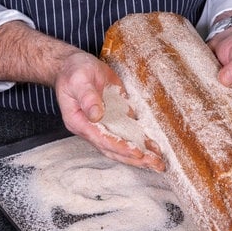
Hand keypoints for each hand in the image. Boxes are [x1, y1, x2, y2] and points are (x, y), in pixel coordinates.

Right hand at [0, 21, 163, 170]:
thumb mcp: (78, 80)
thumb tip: (96, 114)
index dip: (120, 147)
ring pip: (122, 146)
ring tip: (158, 163)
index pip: (102, 140)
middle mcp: (91, 128)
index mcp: (79, 122)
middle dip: (135, 159)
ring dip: (141, 155)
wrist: (73, 65)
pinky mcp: (113, 118)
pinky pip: (128, 133)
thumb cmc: (73, 72)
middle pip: (113, 150)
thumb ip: (87, 97)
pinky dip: (141, 141)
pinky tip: (154, 148)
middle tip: (156, 165)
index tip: (137, 152)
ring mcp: (103, 125)